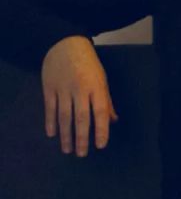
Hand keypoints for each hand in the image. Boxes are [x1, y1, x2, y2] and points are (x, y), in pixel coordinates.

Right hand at [42, 36, 117, 155]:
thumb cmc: (88, 64)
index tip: (100, 145)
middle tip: (82, 154)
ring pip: (64, 115)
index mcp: (96, 87)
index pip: (100, 112)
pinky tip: (52, 134)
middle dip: (81, 137)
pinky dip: (50, 121)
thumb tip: (113, 121)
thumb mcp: (102, 79)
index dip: (101, 129)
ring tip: (67, 149)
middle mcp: (80, 89)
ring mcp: (63, 88)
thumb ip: (106, 101)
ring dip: (65, 134)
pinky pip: (50, 108)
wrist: (65, 44)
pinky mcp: (49, 87)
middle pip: (81, 117)